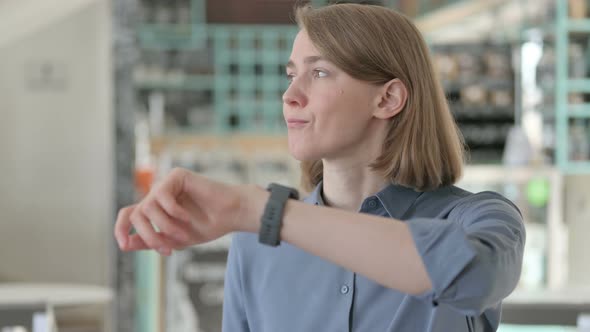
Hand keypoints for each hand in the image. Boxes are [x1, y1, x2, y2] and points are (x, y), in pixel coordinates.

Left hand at [114, 168, 243, 255]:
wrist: (230, 215)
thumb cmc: (207, 226)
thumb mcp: (174, 240)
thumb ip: (150, 241)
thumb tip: (125, 244)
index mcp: (156, 210)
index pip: (128, 215)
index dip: (120, 229)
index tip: (124, 245)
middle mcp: (158, 196)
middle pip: (136, 215)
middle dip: (148, 235)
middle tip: (167, 249)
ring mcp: (166, 185)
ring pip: (147, 207)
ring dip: (164, 226)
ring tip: (183, 235)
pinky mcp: (176, 176)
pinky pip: (161, 194)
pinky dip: (173, 211)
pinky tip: (187, 217)